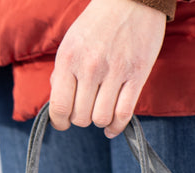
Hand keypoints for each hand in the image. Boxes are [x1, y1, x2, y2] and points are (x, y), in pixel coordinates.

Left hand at [49, 0, 166, 137]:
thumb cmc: (99, 23)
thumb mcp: (71, 42)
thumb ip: (62, 73)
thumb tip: (57, 104)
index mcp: (69, 58)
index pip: (59, 107)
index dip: (60, 122)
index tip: (64, 123)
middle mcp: (90, 66)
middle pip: (81, 117)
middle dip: (82, 118)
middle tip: (87, 108)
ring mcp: (115, 71)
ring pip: (101, 118)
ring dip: (100, 121)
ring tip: (101, 111)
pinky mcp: (137, 74)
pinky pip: (124, 114)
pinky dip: (116, 126)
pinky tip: (112, 126)